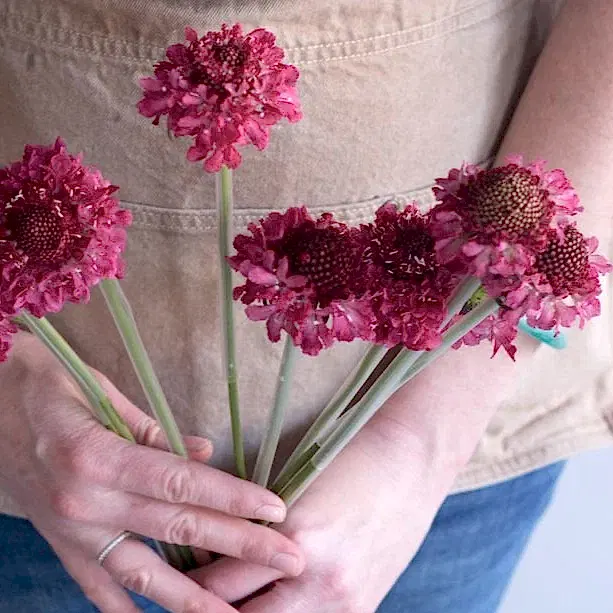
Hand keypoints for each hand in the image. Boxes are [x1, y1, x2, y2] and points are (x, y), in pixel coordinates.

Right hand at [0, 333, 303, 612]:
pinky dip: (127, 608)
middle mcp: (85, 501)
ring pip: (141, 574)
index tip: (274, 511)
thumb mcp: (102, 393)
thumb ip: (156, 431)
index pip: (182, 484)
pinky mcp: (58, 542)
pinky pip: (95, 586)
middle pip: (176, 528)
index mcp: (99, 457)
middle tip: (287, 558)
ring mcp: (69, 530)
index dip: (233, 499)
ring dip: (193, 598)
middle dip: (238, 547)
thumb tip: (206, 456)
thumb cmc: (45, 386)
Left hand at [192, 416, 442, 612]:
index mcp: (293, 537)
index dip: (183, 586)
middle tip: (183, 602)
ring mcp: (344, 602)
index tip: (167, 582)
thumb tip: (215, 560)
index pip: (214, 585)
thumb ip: (257, 531)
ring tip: (223, 603)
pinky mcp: (361, 610)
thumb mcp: (295, 490)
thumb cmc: (349, 463)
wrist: (410, 462)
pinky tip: (270, 605)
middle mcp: (317, 579)